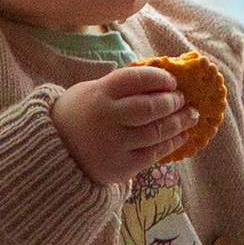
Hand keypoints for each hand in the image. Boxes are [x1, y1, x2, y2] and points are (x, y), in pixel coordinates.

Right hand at [51, 66, 210, 190]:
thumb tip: (164, 80)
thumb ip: (122, 87)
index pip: (137, 79)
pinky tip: (180, 136)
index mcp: (99, 93)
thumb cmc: (80, 114)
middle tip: (183, 100)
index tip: (172, 81)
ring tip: (190, 117)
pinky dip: (171, 143)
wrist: (53, 151)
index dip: (160, 78)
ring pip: (156, 132)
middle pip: (150, 108)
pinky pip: (154, 153)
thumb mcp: (92, 91)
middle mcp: (106, 118)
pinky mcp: (121, 166)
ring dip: (179, 123)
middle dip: (172, 103)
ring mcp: (114, 144)